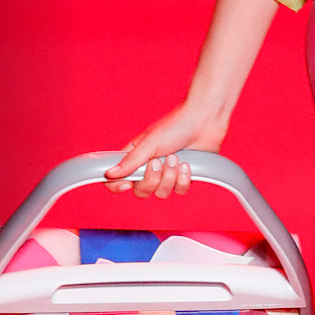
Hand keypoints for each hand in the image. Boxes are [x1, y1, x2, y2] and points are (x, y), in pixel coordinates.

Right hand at [103, 102, 227, 199]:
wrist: (205, 121)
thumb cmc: (176, 125)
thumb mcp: (149, 142)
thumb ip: (130, 161)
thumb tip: (109, 174)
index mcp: (135, 158)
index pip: (118, 179)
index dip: (118, 186)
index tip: (127, 184)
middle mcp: (149, 168)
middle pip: (141, 191)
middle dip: (151, 180)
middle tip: (158, 162)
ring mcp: (167, 174)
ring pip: (161, 193)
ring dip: (169, 177)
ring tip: (176, 158)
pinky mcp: (184, 178)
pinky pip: (179, 191)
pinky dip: (184, 178)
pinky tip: (187, 164)